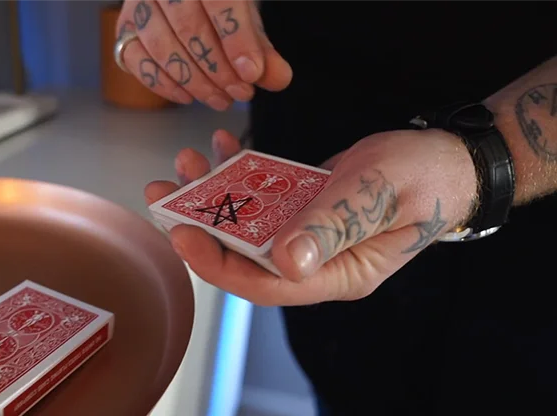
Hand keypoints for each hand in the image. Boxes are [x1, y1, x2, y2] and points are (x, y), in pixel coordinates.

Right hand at [116, 0, 291, 110]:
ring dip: (193, 80)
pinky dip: (162, 82)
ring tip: (220, 98)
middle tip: (239, 92)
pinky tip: (187, 96)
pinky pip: (136, 59)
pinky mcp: (124, 28)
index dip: (236, 39)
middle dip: (217, 68)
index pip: (218, 0)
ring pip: (160, 44)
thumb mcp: (246, 15)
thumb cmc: (220, 3)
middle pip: (188, 26)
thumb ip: (261, 46)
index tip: (252, 73)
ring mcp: (139, 3)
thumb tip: (278, 78)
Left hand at [145, 129, 477, 305]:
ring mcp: (310, 237)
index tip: (182, 231)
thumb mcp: (378, 194)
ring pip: (249, 226)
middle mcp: (317, 263)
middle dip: (201, 225)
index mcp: (338, 275)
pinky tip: (223, 147)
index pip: (266, 285)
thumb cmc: (423, 178)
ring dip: (214, 195)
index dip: (219, 263)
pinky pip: (264, 199)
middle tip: (165, 190)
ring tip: (188, 161)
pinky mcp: (306, 210)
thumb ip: (332, 226)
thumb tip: (284, 262)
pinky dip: (241, 174)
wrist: (447, 160)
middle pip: (246, 257)